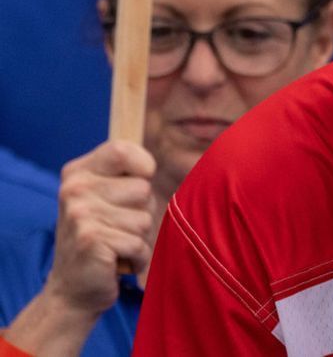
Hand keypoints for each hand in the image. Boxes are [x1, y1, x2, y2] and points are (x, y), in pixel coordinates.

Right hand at [45, 141, 155, 314]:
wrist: (72, 290)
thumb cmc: (102, 238)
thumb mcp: (106, 199)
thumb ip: (126, 176)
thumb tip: (152, 163)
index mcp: (77, 173)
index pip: (122, 149)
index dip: (143, 167)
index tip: (139, 183)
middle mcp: (74, 189)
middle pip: (143, 189)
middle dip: (142, 214)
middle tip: (116, 229)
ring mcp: (80, 215)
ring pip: (144, 220)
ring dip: (139, 239)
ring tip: (115, 246)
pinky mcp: (91, 240)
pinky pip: (139, 245)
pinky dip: (137, 259)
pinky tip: (116, 263)